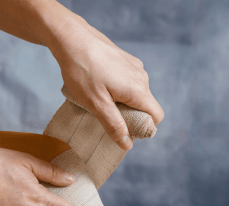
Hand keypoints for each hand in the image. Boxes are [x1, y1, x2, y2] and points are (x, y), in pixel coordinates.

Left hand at [50, 14, 164, 149]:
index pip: (156, 116)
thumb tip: (127, 144)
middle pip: (145, 106)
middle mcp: (142, 77)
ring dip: (121, 103)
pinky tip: (98, 87)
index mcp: (138, 90)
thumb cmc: (82, 72)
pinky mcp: (125, 61)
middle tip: (105, 116)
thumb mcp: (96, 104)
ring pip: (135, 94)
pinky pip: (128, 83)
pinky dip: (117, 90)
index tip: (124, 130)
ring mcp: (134, 67)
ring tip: (98, 100)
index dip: (144, 128)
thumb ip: (114, 125)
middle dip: (129, 116)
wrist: (72, 39)